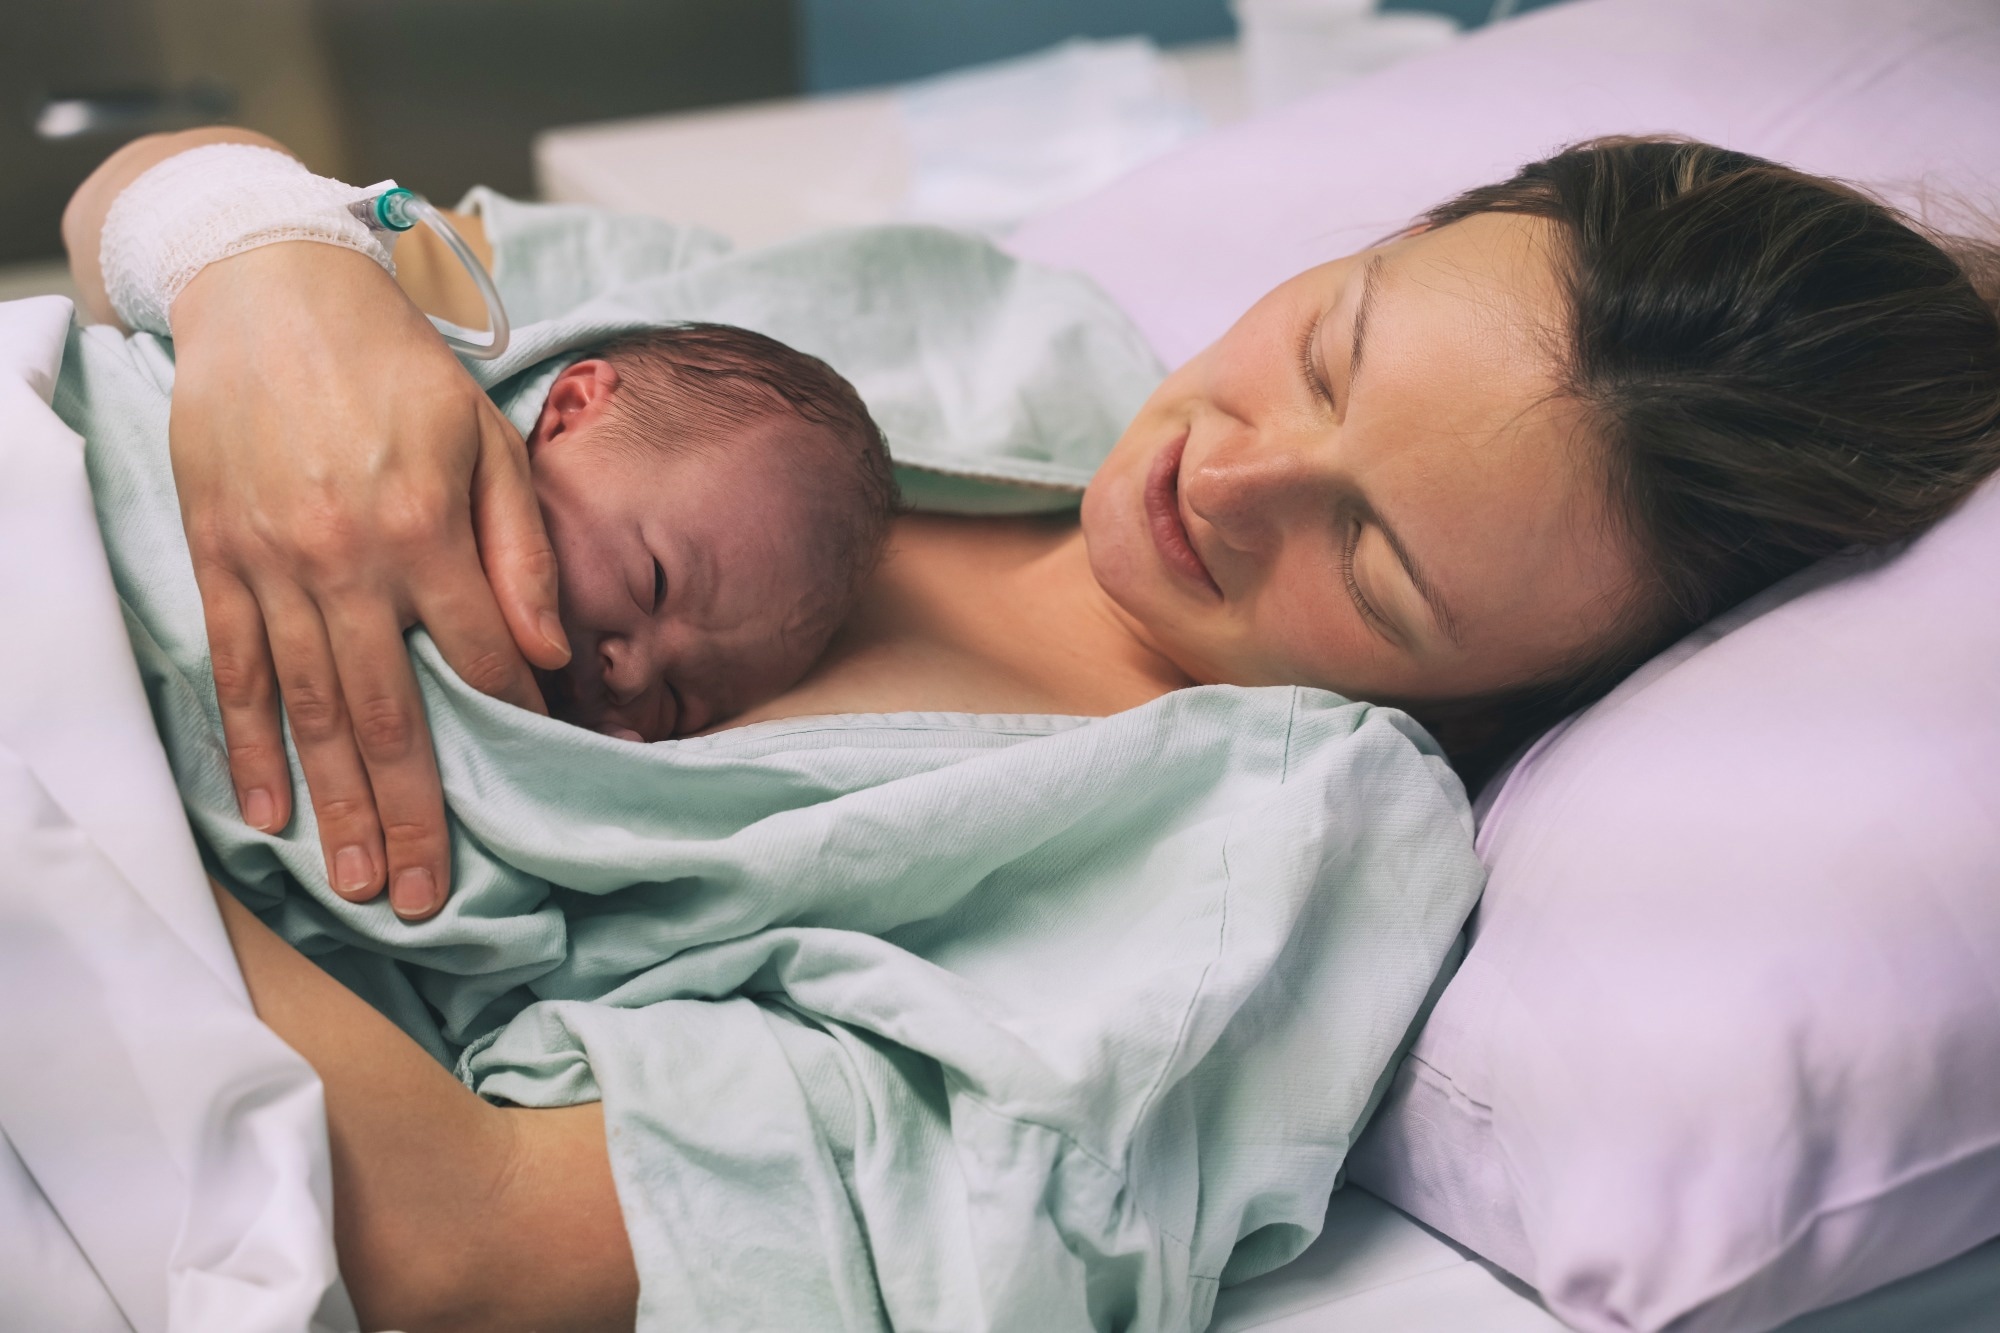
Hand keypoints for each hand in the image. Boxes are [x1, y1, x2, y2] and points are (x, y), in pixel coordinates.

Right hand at [169, 242, 569, 917]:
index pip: (477, 657)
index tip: (531, 784)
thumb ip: (521, 548)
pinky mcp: (215, 558)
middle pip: (387, 712)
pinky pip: (234, 668)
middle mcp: (345, 558)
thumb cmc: (400, 372)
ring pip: (308, 709)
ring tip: (356, 880)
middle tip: (423, 897)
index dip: (509, 722)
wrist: (272, 294)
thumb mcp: (487, 438)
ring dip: (333, 803)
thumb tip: (547, 654)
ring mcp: (270, 564)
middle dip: (412, 813)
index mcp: (425, 527)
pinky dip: (247, 744)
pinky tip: (266, 810)